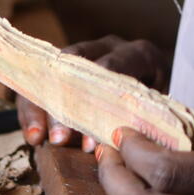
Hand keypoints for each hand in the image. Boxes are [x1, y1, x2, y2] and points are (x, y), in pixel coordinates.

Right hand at [17, 35, 169, 152]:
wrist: (159, 89)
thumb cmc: (160, 104)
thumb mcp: (160, 108)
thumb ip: (142, 121)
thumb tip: (118, 147)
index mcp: (138, 54)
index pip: (115, 65)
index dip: (98, 98)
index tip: (89, 128)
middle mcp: (108, 47)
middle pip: (75, 67)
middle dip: (64, 105)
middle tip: (59, 139)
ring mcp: (85, 54)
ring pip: (52, 72)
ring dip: (42, 108)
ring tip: (39, 138)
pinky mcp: (66, 68)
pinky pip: (41, 83)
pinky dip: (34, 109)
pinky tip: (32, 135)